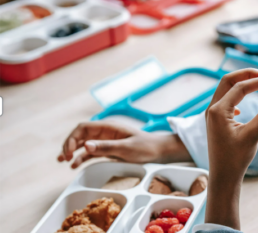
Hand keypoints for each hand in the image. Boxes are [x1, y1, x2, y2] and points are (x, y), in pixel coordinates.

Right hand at [58, 121, 190, 168]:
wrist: (159, 151)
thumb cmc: (145, 147)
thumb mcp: (126, 148)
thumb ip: (106, 147)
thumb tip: (86, 146)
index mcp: (108, 127)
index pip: (83, 128)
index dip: (72, 138)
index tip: (69, 152)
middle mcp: (105, 132)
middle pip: (81, 135)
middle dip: (69, 145)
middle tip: (64, 158)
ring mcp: (106, 141)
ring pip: (84, 143)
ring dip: (72, 151)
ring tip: (63, 161)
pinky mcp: (108, 150)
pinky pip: (91, 152)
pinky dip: (82, 157)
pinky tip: (74, 165)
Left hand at [204, 69, 257, 228]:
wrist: (222, 176)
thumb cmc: (236, 158)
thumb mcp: (253, 134)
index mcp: (218, 110)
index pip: (240, 86)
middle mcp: (212, 109)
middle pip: (228, 80)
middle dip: (247, 75)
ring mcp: (211, 114)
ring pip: (225, 89)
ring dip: (241, 83)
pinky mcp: (215, 120)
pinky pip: (224, 99)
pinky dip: (236, 95)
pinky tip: (243, 107)